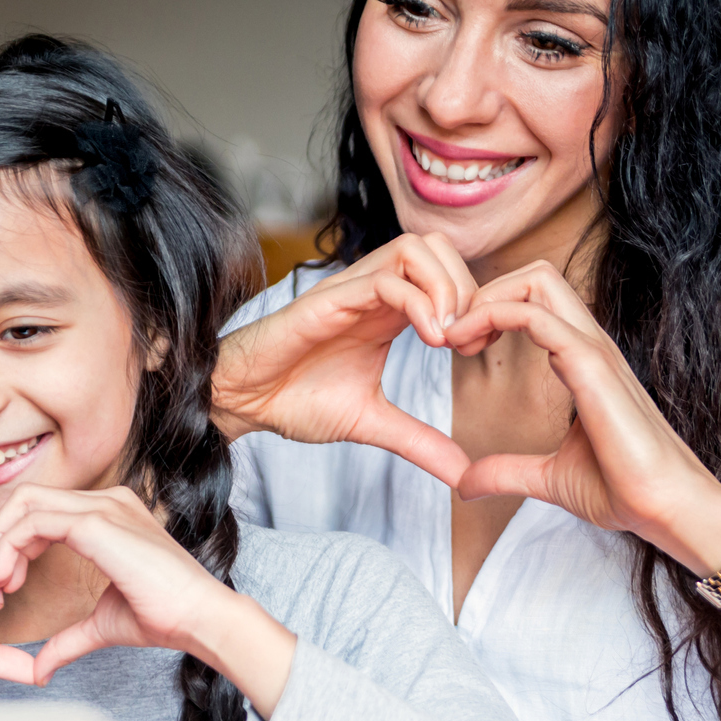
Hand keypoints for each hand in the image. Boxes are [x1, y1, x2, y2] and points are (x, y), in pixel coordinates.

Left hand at [0, 485, 295, 709]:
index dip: (16, 542)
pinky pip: (34, 521)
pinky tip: (9, 580)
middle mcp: (106, 501)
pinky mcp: (97, 523)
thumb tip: (39, 669)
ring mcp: (103, 506)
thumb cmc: (164, 617)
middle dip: (0, 536)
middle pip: (28, 498)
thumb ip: (68, 639)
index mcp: (110, 513)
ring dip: (0, 542)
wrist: (199, 617)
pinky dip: (10, 547)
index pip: (44, 508)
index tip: (8, 583)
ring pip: (25, 503)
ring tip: (0, 584)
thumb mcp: (102, 624)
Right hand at [212, 233, 477, 485]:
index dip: (475, 303)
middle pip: (439, 246)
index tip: (478, 349)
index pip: (447, 273)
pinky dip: (419, 302)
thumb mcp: (373, 423)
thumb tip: (463, 474)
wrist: (242, 403)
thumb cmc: (295, 400)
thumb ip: (420, 441)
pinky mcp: (329, 299)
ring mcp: (352, 289)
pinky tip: (431, 339)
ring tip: (449, 338)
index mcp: (388, 310)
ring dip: (447, 287)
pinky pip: (385, 279)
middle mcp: (373, 290)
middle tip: (470, 339)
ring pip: (417, 247)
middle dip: (468, 287)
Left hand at [443, 260, 720, 572]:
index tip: (458, 348)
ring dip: (485, 299)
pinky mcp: (593, 367)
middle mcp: (589, 346)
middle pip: (536, 275)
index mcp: (582, 361)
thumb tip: (464, 482)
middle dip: (484, 292)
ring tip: (455, 339)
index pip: (536, 301)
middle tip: (451, 337)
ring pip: (537, 280)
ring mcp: (593, 351)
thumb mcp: (549, 479)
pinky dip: (494, 316)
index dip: (490, 311)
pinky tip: (467, 347)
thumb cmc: (624, 491)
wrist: (668, 511)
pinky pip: (538, 317)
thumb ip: (506, 472)